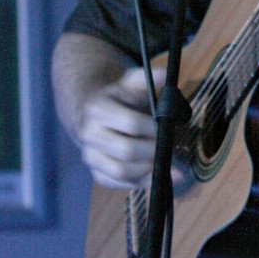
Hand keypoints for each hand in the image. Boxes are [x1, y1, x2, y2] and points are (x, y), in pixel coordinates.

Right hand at [78, 66, 181, 188]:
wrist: (96, 115)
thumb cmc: (120, 98)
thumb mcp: (131, 83)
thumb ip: (147, 78)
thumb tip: (164, 74)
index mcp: (97, 108)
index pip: (131, 123)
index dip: (153, 128)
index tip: (168, 127)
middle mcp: (88, 134)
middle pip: (127, 150)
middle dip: (153, 151)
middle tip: (170, 146)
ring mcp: (89, 155)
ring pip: (121, 171)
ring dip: (148, 170)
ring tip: (167, 164)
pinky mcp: (96, 172)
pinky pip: (118, 183)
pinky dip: (139, 182)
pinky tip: (156, 176)